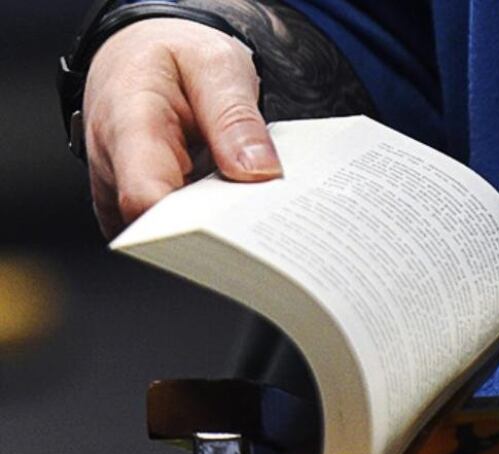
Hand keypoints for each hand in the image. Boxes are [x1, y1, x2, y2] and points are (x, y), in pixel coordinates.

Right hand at [83, 18, 281, 237]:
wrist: (137, 56)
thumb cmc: (171, 57)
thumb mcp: (214, 64)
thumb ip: (235, 117)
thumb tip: (259, 173)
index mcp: (127, 124)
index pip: (145, 196)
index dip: (191, 224)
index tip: (239, 223)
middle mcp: (114, 168)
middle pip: (163, 226)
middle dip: (217, 229)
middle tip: (265, 213)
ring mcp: (119, 194)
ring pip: (171, 234)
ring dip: (216, 227)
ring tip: (252, 201)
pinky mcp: (134, 209)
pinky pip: (174, 231)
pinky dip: (210, 223)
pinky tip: (234, 205)